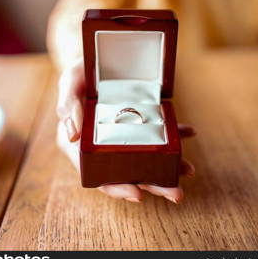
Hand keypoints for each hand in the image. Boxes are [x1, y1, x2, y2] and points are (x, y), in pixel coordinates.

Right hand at [57, 60, 194, 202]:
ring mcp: (122, 140)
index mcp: (82, 146)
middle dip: (152, 185)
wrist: (95, 64)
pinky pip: (156, 136)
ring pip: (144, 160)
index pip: (98, 175)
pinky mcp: (137, 127)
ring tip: (188, 170)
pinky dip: (172, 135)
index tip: (138, 194)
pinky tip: (189, 132)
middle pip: (127, 173)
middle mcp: (103, 148)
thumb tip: (72, 134)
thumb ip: (68, 106)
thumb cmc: (79, 75)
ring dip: (167, 167)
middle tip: (176, 194)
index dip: (117, 187)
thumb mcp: (68, 84)